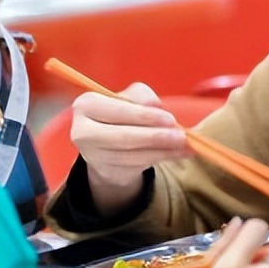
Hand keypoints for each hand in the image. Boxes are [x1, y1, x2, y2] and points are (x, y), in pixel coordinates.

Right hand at [69, 83, 188, 214]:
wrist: (106, 143)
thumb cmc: (120, 114)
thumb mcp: (129, 98)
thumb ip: (141, 96)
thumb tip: (157, 106)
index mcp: (86, 104)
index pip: (118, 110)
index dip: (145, 116)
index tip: (171, 119)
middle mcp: (82, 131)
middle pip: (123, 137)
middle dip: (156, 137)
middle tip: (182, 137)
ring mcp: (92, 155)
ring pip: (133, 155)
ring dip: (163, 151)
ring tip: (186, 146)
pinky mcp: (105, 171)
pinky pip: (137, 166)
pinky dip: (162, 158)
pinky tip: (179, 153)